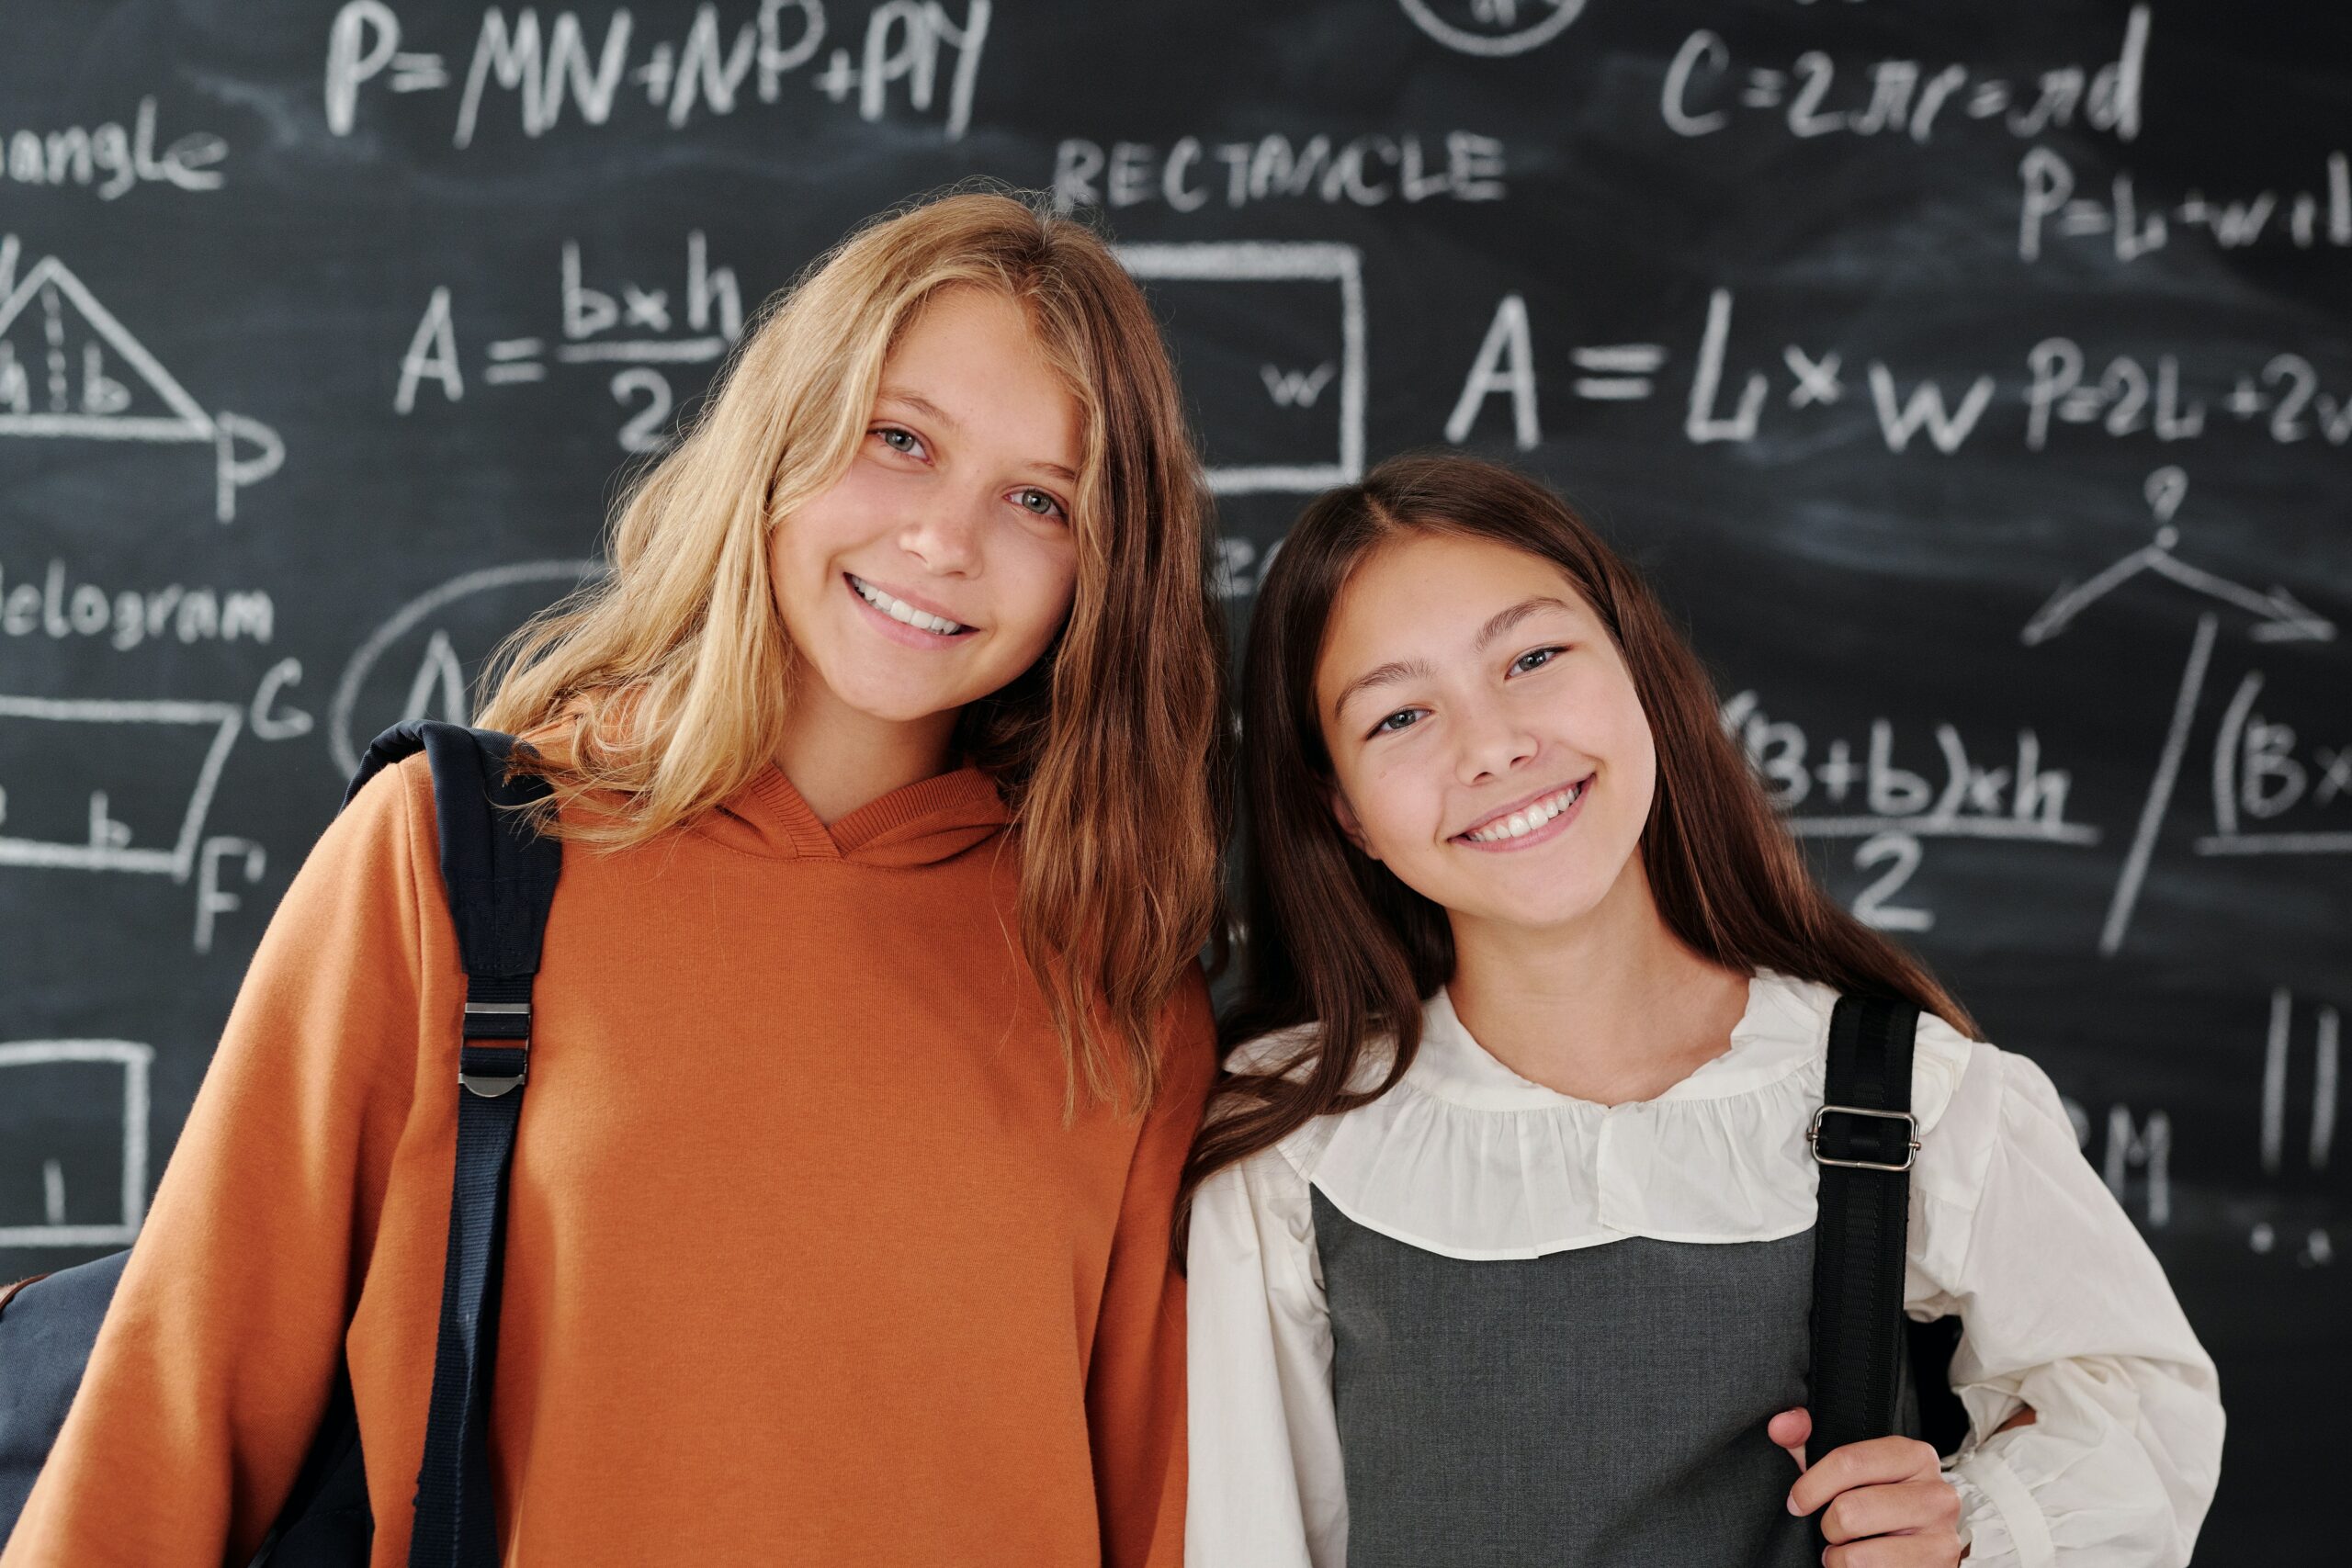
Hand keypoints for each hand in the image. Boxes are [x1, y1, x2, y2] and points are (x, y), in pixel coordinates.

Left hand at [1768, 1408, 1963, 1566]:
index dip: (1811, 1485)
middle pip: (1850, 1510)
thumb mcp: (1847, 1469)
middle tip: (1835, 1531)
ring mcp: (1942, 1536)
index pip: (1849, 1461)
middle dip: (1829, 1526)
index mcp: (1914, 1456)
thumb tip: (1780, 1425)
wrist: (1922, 1551)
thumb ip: (1807, 1441)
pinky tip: (1866, 1566)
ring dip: (1840, 1557)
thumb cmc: (1878, 1505)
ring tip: (1849, 1551)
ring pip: (1858, 1554)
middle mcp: (1936, 1493)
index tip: (1797, 1502)